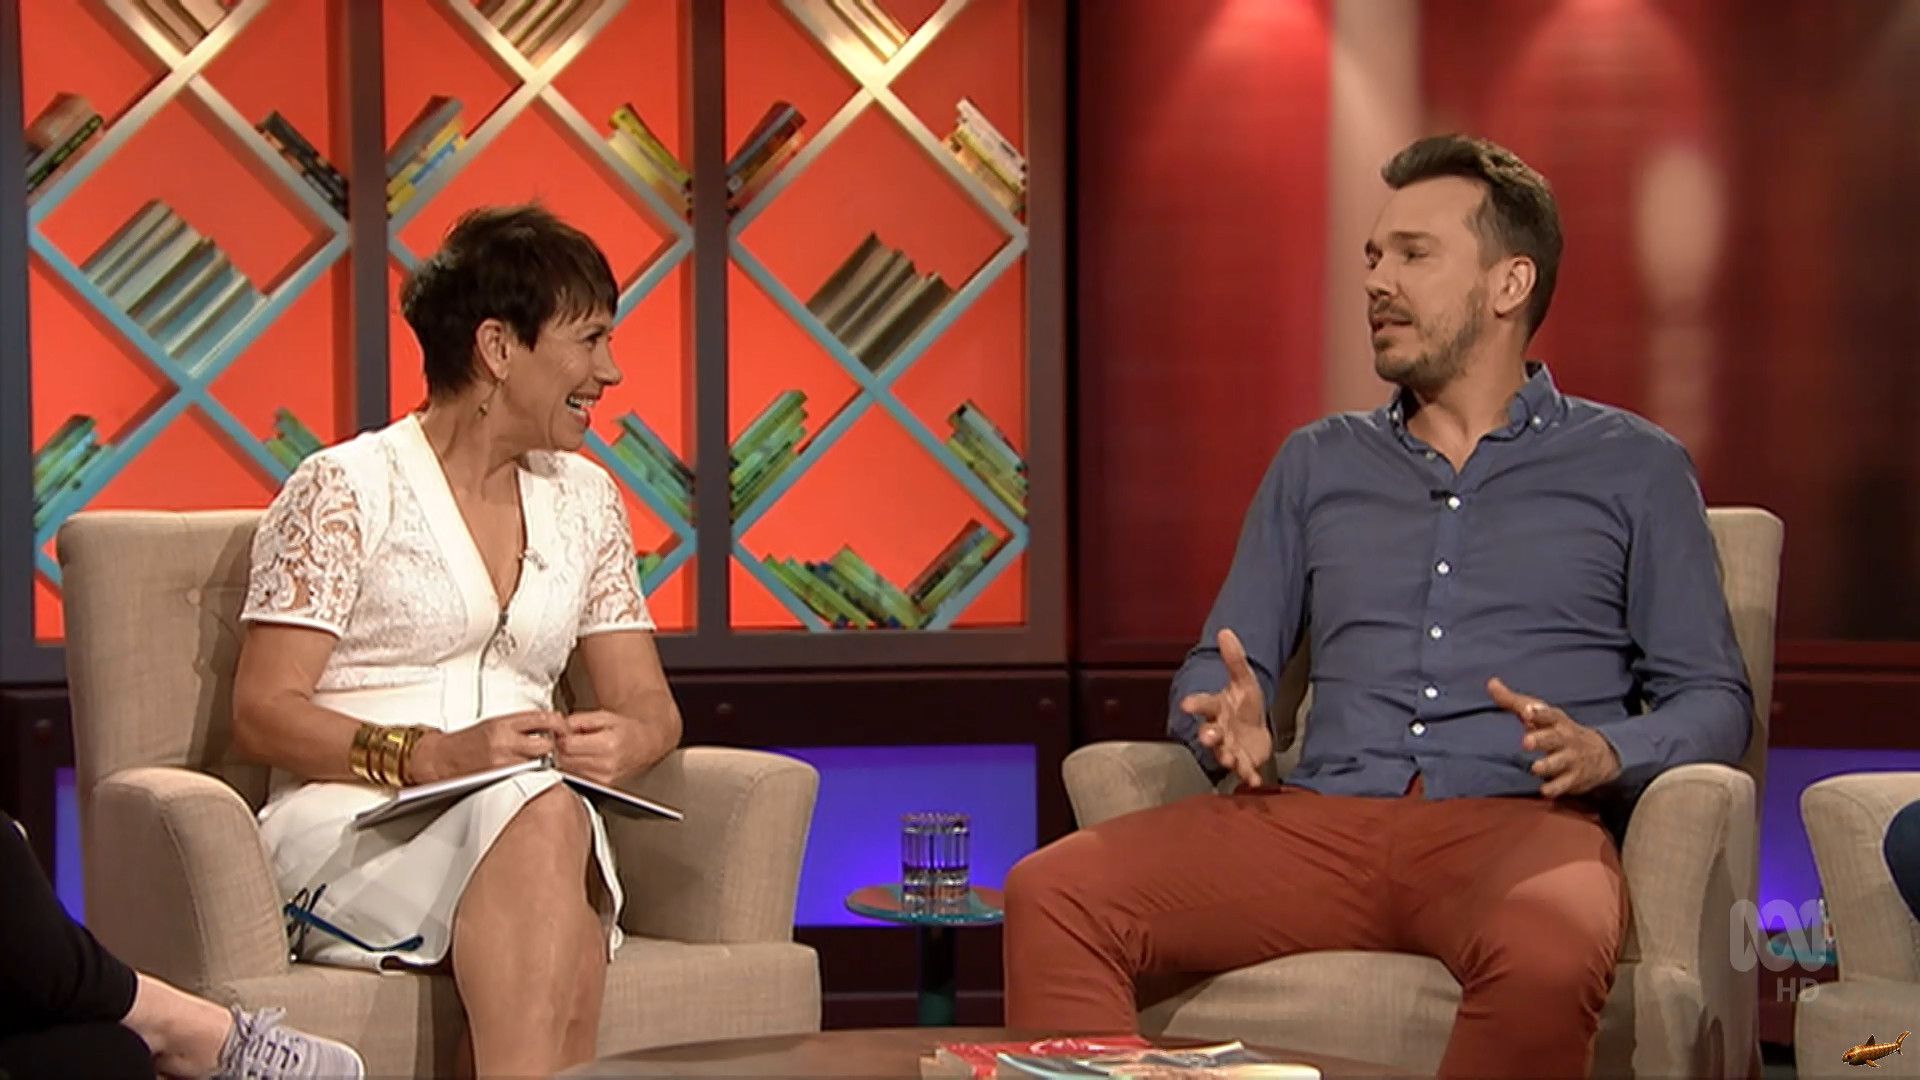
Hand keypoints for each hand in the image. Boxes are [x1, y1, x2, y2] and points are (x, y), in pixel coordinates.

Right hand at [408, 710, 561, 784]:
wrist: (439, 758)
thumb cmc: (465, 742)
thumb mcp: (493, 725)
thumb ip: (519, 725)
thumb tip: (547, 725)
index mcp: (502, 723)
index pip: (542, 718)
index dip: (559, 724)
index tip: (563, 728)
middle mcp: (503, 741)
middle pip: (546, 743)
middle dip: (553, 746)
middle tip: (552, 748)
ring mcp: (502, 761)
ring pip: (538, 762)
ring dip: (543, 762)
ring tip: (537, 761)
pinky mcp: (499, 778)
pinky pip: (525, 776)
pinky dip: (530, 775)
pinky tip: (526, 773)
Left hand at [553, 710, 658, 785]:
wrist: (646, 746)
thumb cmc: (628, 730)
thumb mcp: (604, 716)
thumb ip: (578, 720)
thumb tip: (557, 727)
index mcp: (608, 744)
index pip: (567, 745)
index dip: (560, 737)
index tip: (561, 732)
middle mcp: (606, 765)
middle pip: (565, 759)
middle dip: (561, 748)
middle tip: (568, 739)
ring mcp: (604, 779)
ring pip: (568, 770)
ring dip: (567, 759)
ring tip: (579, 748)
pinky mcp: (602, 787)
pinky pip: (577, 777)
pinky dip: (575, 768)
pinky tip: (585, 758)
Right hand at [1179, 628, 1271, 788]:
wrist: (1254, 727)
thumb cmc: (1244, 703)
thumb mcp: (1244, 680)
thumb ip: (1235, 659)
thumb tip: (1225, 631)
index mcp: (1216, 708)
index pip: (1203, 704)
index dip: (1195, 704)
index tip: (1187, 704)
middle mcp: (1219, 730)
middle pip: (1209, 734)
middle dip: (1208, 736)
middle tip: (1208, 736)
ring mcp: (1230, 748)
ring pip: (1223, 755)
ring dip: (1226, 758)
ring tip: (1230, 759)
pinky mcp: (1244, 763)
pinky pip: (1244, 771)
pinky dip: (1248, 777)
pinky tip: (1254, 781)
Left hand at [1487, 677, 1620, 797]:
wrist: (1599, 755)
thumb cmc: (1556, 730)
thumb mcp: (1539, 714)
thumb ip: (1513, 701)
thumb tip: (1490, 683)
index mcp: (1555, 721)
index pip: (1549, 715)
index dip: (1539, 713)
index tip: (1527, 711)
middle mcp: (1564, 739)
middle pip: (1553, 738)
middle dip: (1540, 739)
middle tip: (1525, 742)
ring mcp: (1570, 759)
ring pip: (1559, 762)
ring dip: (1547, 765)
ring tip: (1535, 768)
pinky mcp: (1572, 778)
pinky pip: (1564, 785)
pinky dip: (1555, 788)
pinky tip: (1544, 791)